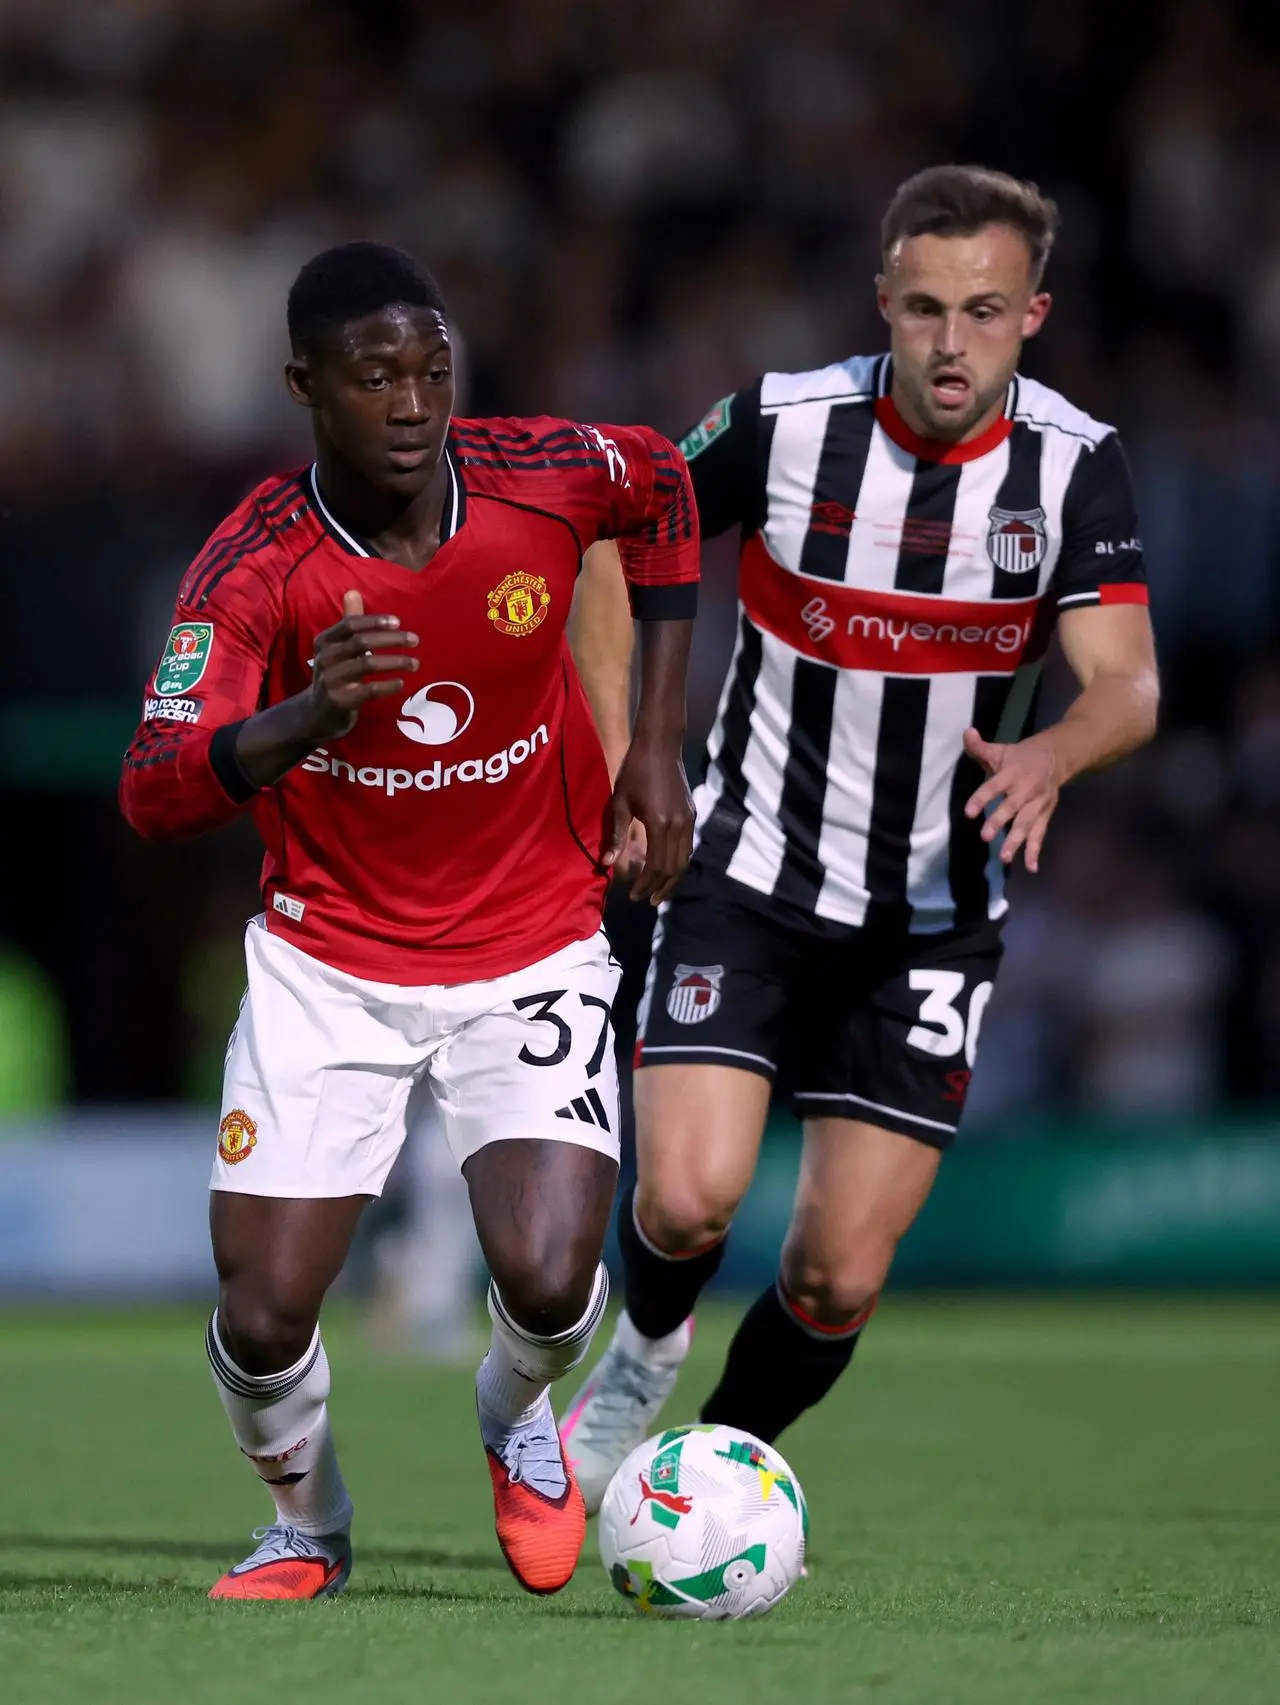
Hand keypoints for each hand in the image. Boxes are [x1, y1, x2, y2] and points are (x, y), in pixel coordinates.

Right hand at [307, 591, 418, 739]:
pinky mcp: (340, 700)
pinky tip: (401, 682)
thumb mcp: (337, 648)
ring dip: (395, 662)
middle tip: (415, 640)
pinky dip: (387, 685)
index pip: (351, 624)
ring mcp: (331, 680)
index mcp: (324, 641)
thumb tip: (353, 591)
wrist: (318, 714)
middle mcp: (325, 658)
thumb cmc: (334, 675)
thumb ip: (349, 622)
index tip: (398, 622)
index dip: (375, 621)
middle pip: (361, 641)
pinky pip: (368, 690)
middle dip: (392, 639)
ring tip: (415, 663)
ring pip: (367, 664)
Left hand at [605, 740, 693, 904]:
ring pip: (685, 860)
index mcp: (660, 824)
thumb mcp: (620, 803)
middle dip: (660, 888)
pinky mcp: (691, 814)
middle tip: (646, 901)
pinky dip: (679, 862)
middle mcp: (679, 825)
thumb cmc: (635, 771)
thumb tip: (605, 864)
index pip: (656, 866)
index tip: (633, 895)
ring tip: (658, 892)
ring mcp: (688, 820)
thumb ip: (615, 835)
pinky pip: (688, 847)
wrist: (660, 746)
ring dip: (672, 879)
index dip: (645, 884)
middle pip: (674, 868)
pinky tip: (667, 868)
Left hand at [962, 727, 1059, 872]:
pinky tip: (1030, 867)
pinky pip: (1040, 834)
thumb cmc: (1020, 757)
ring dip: (1016, 841)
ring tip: (1004, 857)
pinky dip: (1035, 851)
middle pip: (1012, 807)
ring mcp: (1038, 804)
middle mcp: (1026, 789)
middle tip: (985, 837)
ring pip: (1026, 823)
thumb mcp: (1001, 749)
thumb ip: (980, 747)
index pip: (995, 785)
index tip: (969, 812)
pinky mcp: (1045, 815)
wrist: (1057, 758)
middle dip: (999, 821)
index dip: (982, 797)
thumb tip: (966, 732)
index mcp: (1012, 772)